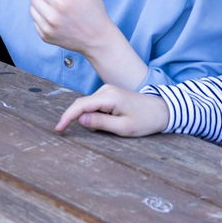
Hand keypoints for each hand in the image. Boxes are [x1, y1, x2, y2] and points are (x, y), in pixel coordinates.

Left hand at [30, 0, 115, 54]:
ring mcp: (47, 29)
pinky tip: (58, 21)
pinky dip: (43, 19)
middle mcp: (51, 17)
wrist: (98, 40)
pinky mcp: (45, 37)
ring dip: (42, 7)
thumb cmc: (94, 13)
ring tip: (59, 11)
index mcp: (61, 3)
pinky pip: (35, 22)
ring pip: (32, 9)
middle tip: (62, 1)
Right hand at [54, 85, 169, 135]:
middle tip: (85, 132)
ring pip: (87, 106)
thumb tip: (80, 120)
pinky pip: (94, 105)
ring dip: (90, 118)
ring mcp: (107, 91)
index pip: (80, 106)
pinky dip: (95, 115)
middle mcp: (105, 90)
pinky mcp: (109, 94)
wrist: (162, 110)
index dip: (67, 117)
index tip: (58, 129)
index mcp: (108, 97)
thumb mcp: (123, 128)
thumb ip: (100, 123)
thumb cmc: (146, 121)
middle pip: (81, 105)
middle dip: (78, 119)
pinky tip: (110, 122)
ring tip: (111, 127)